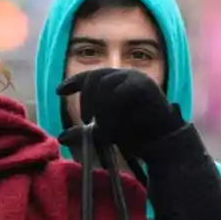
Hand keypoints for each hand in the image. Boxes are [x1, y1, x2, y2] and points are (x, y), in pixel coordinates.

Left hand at [56, 68, 183, 151]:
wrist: (161, 144)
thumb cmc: (135, 135)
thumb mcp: (103, 133)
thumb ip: (84, 132)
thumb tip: (61, 137)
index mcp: (116, 82)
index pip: (90, 75)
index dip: (73, 82)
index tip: (58, 91)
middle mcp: (125, 75)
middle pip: (95, 77)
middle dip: (87, 100)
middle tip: (89, 121)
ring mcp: (136, 78)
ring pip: (105, 84)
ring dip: (99, 108)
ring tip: (104, 128)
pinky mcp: (144, 86)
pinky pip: (118, 93)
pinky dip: (110, 112)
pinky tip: (111, 128)